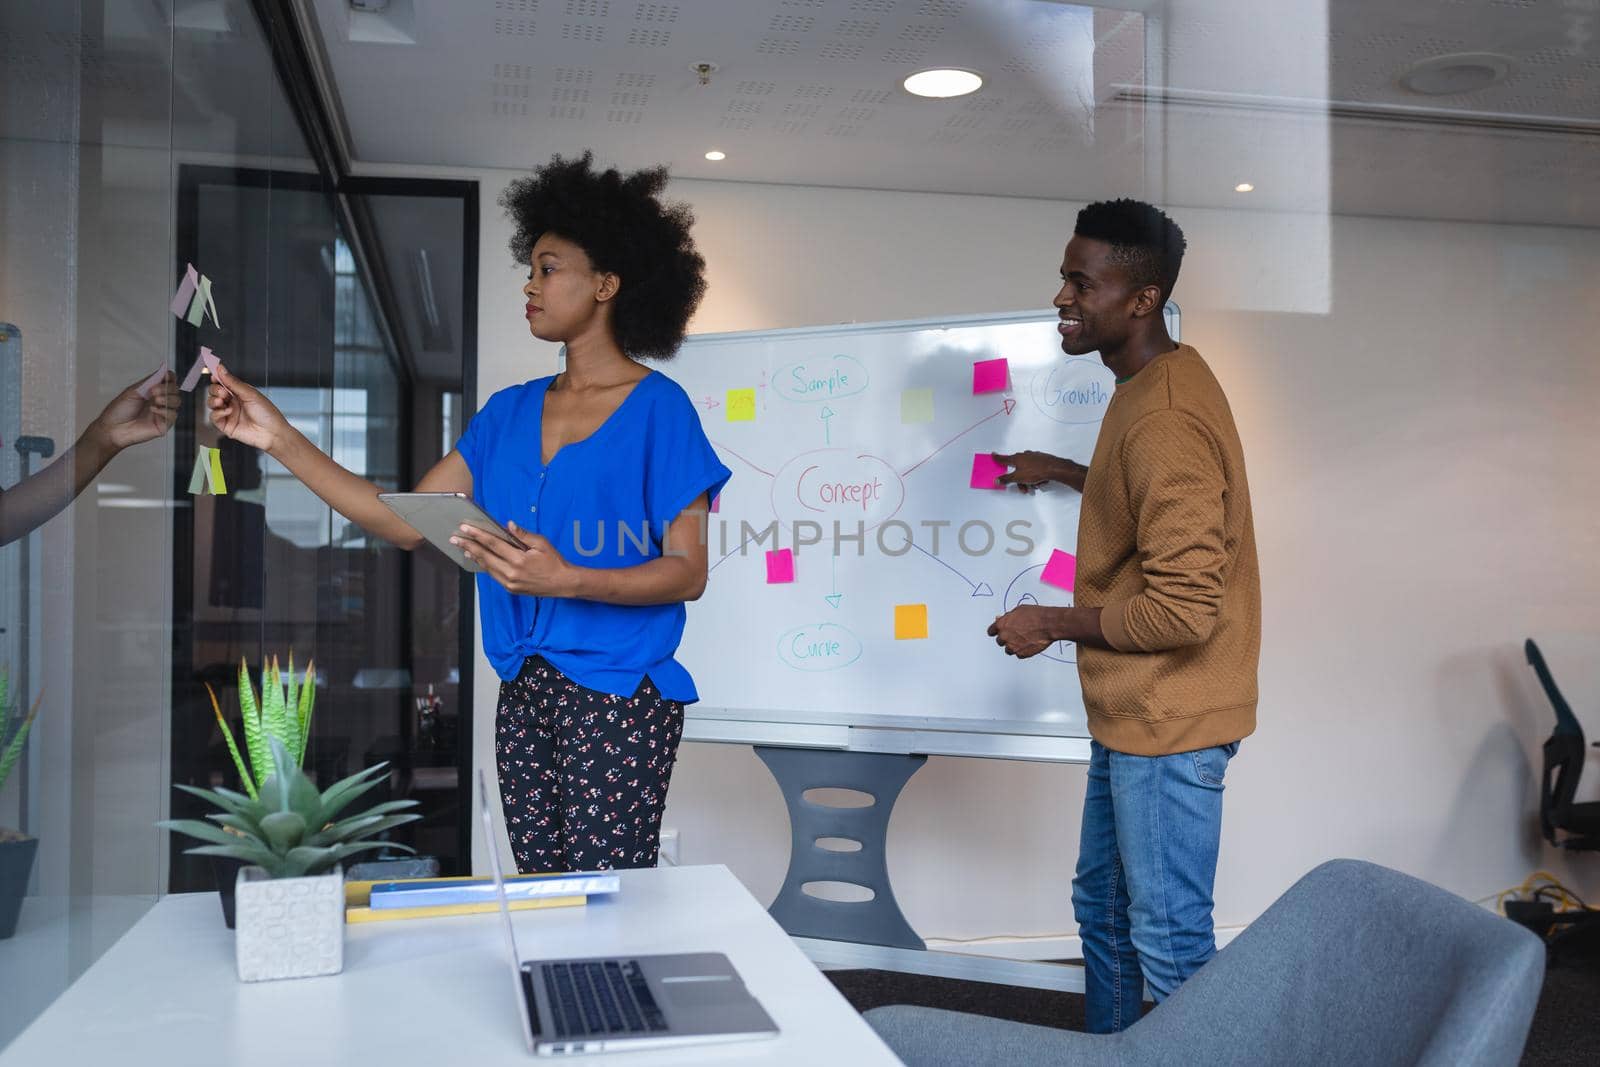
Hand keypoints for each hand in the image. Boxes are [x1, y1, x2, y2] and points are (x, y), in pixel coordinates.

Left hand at [89, 368, 179, 450]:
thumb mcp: (133, 391)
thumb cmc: (119, 410)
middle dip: (167, 388)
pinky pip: (173, 415)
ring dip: (168, 398)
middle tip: (154, 391)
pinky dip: (165, 411)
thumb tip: (163, 370)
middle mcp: (160, 400)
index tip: (166, 375)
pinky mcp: (164, 425)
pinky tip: (154, 410)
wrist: (113, 428)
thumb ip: (149, 382)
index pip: (169, 381)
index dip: (170, 377)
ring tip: (156, 400)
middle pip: (175, 390)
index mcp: (153, 391)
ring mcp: (163, 412)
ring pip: (177, 401)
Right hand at [207, 361, 289, 453]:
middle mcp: (233, 402)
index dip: (217, 378)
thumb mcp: (250, 394)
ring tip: (222, 401)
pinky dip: (217, 412)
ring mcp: (228, 413)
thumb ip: (233, 382)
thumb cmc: (267, 413)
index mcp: (239, 392)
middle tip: (223, 392)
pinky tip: (227, 411)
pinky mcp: (226, 425)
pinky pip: (213, 417)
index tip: (214, 375)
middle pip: (214, 391)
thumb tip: (221, 369)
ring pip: (211, 403)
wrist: (272, 432)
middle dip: (215, 389)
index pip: (223, 382)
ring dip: (213, 400)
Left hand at [451, 521, 576, 596]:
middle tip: (455, 539)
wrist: (563, 583)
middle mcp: (512, 572)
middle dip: (468, 546)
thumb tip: (508, 525)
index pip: (493, 544)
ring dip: (474, 556)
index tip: (465, 528)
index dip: (478, 535)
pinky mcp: (510, 588)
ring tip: (462, 548)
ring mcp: (509, 582)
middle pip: (485, 556)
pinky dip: (484, 565)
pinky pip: (493, 574)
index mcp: (519, 559)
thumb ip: (523, 535)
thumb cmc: (554, 561)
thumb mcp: (542, 543)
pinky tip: (479, 559)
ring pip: (487, 567)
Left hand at [987, 605, 1055, 657]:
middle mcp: (1004, 637)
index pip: (991, 631)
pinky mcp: (1021, 654)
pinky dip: (1022, 651)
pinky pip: (1018, 654)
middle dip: (1006, 638)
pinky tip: (1029, 644)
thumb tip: (1000, 619)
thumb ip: (1007, 617)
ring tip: (1024, 640)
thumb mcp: (1018, 610)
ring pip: (1008, 650)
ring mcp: (1013, 646)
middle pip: (1000, 641)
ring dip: (1013, 646)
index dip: (995, 631)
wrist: (1048, 624)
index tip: (997, 632)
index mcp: (1001, 625)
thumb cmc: (1035, 615)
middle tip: (1016, 635)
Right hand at [992, 451, 1066, 493]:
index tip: (993, 454)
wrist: (1054, 468)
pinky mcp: (1042, 459)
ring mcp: (1033, 456)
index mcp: (1016, 458)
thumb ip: (1006, 479)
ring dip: (1029, 480)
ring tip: (1035, 486)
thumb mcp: (1018, 478)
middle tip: (1024, 489)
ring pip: (1027, 470)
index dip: (997, 458)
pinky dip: (1036, 475)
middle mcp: (1024, 455)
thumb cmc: (1035, 472)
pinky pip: (1035, 469)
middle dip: (1020, 480)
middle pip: (1017, 468)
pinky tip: (1041, 481)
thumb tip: (996, 480)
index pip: (1003, 459)